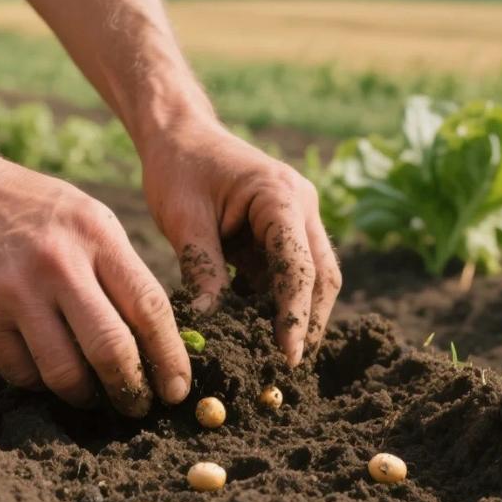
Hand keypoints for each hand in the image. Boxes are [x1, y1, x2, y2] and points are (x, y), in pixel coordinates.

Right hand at [0, 149, 190, 415]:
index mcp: (96, 235)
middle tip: (138, 406)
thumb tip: (161, 340)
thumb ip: (121, 270)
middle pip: (111, 349)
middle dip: (132, 389)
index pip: (149, 307)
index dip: (170, 356)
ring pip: (64, 372)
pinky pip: (21, 372)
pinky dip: (40, 382)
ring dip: (85, 395)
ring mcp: (13, 290)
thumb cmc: (34, 212)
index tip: (177, 388)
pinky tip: (47, 372)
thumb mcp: (88, 219)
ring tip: (93, 395)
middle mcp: (57, 262)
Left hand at [141, 117, 341, 364]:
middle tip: (288, 367)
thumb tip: (208, 322)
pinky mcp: (284, 229)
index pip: (299, 266)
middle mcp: (301, 205)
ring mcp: (297, 216)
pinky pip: (289, 272)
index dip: (295, 315)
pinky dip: (277, 301)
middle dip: (309, 322)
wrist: (179, 134)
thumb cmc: (178, 168)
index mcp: (280, 195)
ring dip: (297, 315)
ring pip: (313, 277)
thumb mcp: (183, 219)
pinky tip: (256, 330)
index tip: (287, 355)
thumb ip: (201, 269)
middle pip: (322, 276)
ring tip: (273, 356)